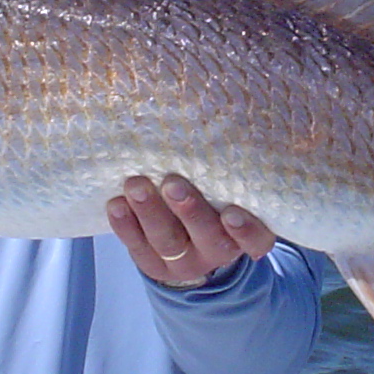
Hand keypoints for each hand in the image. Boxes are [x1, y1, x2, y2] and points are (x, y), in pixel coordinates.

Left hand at [106, 174, 275, 288]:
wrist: (191, 245)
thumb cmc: (218, 200)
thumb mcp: (232, 190)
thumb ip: (229, 169)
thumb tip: (225, 109)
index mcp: (248, 235)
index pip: (257, 239)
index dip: (246, 230)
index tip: (231, 213)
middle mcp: (218, 251)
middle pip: (208, 237)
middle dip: (189, 211)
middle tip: (172, 184)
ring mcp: (184, 261)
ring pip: (168, 242)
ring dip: (151, 212)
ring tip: (136, 186)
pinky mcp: (153, 264)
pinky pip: (138, 247)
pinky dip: (125, 225)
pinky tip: (116, 204)